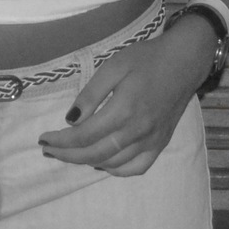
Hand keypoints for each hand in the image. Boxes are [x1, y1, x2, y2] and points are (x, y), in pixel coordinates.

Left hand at [39, 16, 214, 175]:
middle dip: (66, 155)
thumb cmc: (147, 58)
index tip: (44, 139)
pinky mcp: (160, 144)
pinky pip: (136, 168)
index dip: (60, 140)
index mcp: (124, 109)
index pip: (84, 135)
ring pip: (112, 164)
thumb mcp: (113, 66)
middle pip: (94, 154)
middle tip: (49, 150)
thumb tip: (72, 119)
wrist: (185, 61)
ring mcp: (151, 140)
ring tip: (69, 154)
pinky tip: (101, 162)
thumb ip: (91, 94)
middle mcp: (138, 131)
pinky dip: (115, 170)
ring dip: (86, 163)